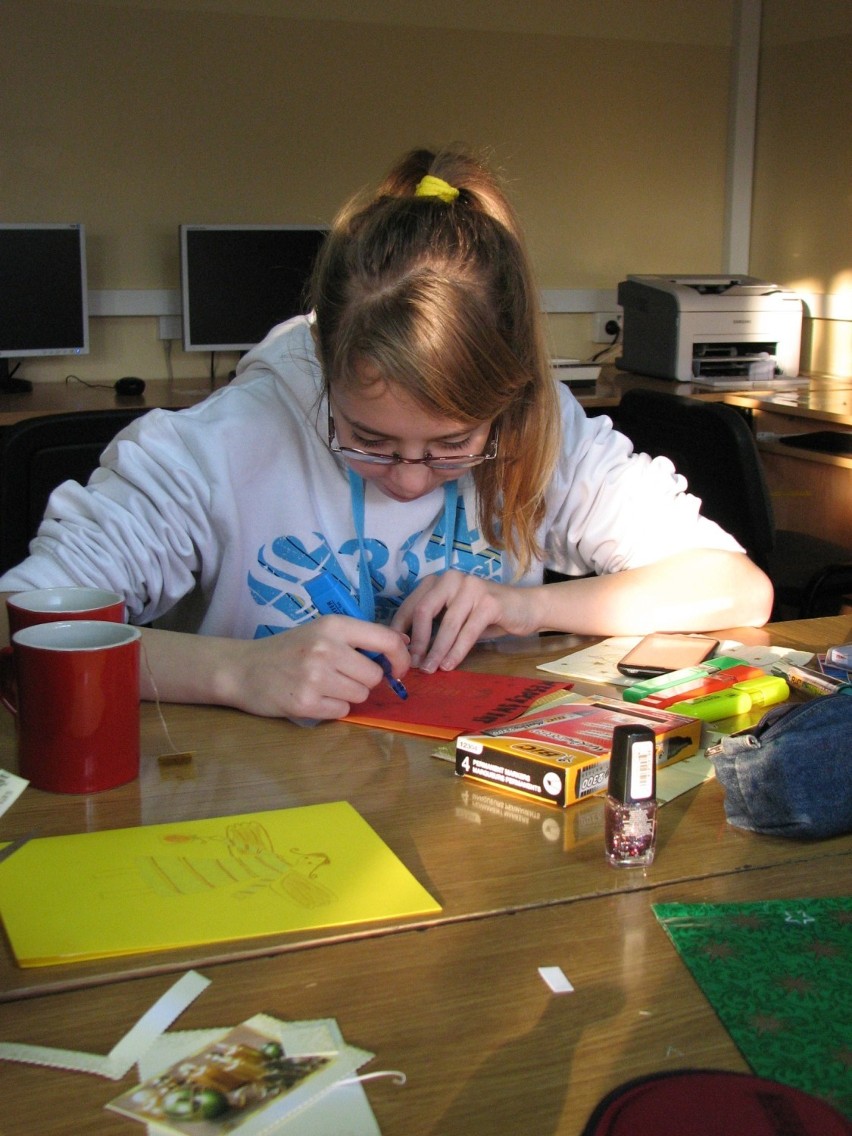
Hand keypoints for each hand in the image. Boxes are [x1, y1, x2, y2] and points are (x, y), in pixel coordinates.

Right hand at [141, 617, 409, 721]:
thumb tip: (403, 644)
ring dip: (347, 696)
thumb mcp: (321, 631)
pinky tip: (313, 698)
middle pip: (374, 676)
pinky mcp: (305, 703)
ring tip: (323, 686)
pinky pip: (341, 713)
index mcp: (333, 626)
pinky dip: (332, 710)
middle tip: (340, 677)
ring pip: (359, 696)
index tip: (399, 670)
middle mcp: (325, 648)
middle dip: (363, 681)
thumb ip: (359, 637)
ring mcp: (314, 676)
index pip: (386, 640)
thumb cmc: (287, 649)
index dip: (401, 659)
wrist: (242, 669)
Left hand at [390, 571, 539, 672]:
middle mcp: (452, 579)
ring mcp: (472, 588)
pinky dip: (457, 651)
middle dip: (417, 641)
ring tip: (430, 669)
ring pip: (447, 624)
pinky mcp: (490, 603)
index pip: (411, 604)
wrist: (526, 608)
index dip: (400, 629)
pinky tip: (450, 665)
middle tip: (413, 664)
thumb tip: (407, 649)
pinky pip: (468, 632)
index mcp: (439, 580)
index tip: (396, 651)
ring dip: (437, 651)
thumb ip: (433, 624)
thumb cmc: (485, 614)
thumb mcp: (455, 615)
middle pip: (424, 611)